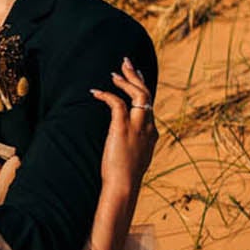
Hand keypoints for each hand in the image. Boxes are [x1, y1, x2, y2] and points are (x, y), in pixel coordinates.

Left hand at [92, 59, 157, 199]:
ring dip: (126, 80)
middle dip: (136, 77)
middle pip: (147, 95)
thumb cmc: (125, 178)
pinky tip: (96, 92)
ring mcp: (138, 126)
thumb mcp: (134, 160)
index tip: (137, 79)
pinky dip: (107, 95)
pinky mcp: (123, 127)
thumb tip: (124, 146)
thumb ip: (132, 149)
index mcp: (152, 134)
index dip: (143, 90)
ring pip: (139, 94)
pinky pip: (117, 103)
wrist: (124, 185)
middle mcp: (149, 127)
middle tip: (127, 64)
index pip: (149, 106)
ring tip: (116, 71)